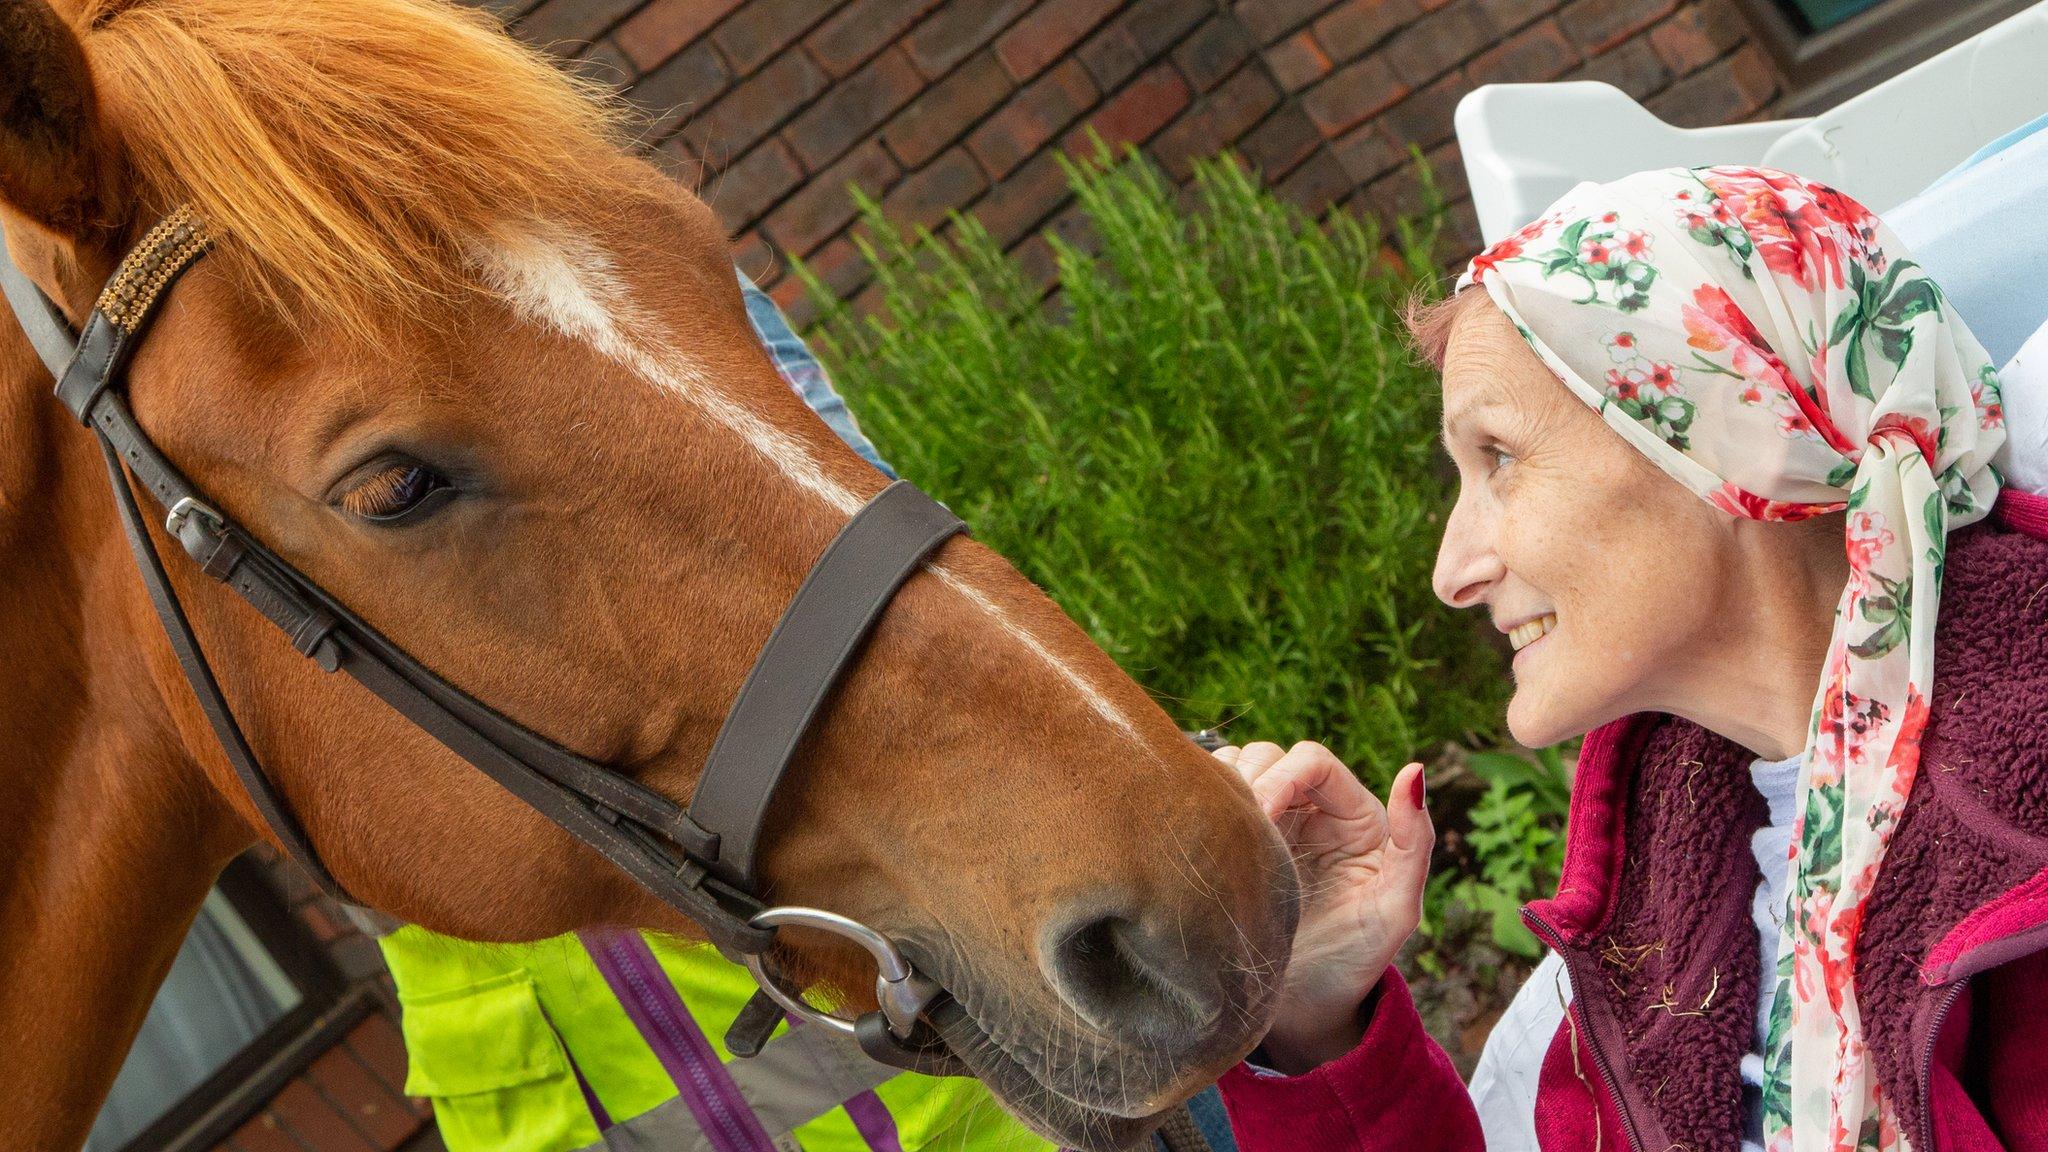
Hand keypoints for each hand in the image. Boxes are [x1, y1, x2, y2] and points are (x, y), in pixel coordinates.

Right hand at [1217, 741, 1432, 1072]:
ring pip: (1233, 769)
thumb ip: (1416, 841)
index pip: (1312, 761)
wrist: (1304, 1010)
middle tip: (1232, 832)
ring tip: (1216, 835)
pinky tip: (1199, 839)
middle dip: (1246, 781)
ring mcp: (1265, 825)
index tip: (1261, 819)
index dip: (1282, 776)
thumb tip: (1413, 770)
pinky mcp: (1230, 844)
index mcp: (1351, 815)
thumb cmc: (1356, 961)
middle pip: (1268, 755)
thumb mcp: (1397, 908)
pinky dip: (1198, 806)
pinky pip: (1208, 804)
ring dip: (1219, 789)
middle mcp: (1308, 811)